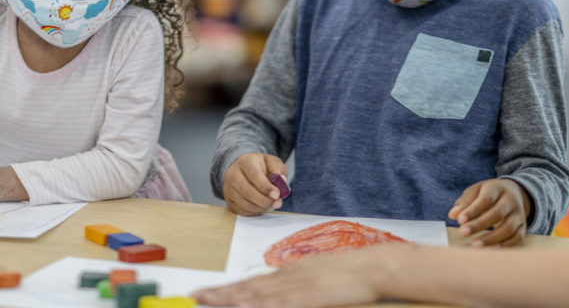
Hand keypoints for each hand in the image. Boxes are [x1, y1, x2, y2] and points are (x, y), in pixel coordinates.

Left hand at [194, 243, 404, 307]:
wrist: (373, 265)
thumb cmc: (350, 273)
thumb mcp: (319, 277)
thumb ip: (299, 285)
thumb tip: (283, 295)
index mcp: (290, 273)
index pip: (253, 283)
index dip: (228, 289)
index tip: (207, 292)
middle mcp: (288, 278)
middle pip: (248, 288)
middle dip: (220, 294)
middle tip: (195, 297)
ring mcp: (297, 287)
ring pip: (257, 296)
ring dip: (231, 300)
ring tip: (208, 301)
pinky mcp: (308, 297)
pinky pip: (279, 305)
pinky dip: (259, 307)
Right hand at [223, 153, 287, 215]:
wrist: (245, 169)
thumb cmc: (261, 166)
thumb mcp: (272, 162)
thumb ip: (279, 170)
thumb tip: (282, 181)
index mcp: (245, 161)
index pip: (253, 175)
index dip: (265, 187)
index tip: (277, 194)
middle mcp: (233, 174)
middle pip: (247, 191)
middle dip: (264, 200)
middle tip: (277, 202)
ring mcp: (228, 188)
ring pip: (244, 203)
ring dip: (260, 207)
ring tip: (271, 204)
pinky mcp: (228, 200)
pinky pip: (241, 210)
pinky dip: (254, 211)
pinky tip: (261, 206)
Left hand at [448, 178, 530, 246]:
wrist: (514, 192)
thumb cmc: (488, 194)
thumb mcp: (476, 191)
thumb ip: (464, 202)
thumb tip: (453, 215)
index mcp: (497, 188)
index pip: (485, 199)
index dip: (473, 210)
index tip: (460, 221)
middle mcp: (510, 200)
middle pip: (497, 213)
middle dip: (479, 225)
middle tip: (463, 233)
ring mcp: (518, 214)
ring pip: (508, 227)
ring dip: (491, 238)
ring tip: (475, 245)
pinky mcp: (523, 226)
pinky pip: (517, 237)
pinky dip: (505, 245)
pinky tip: (491, 249)